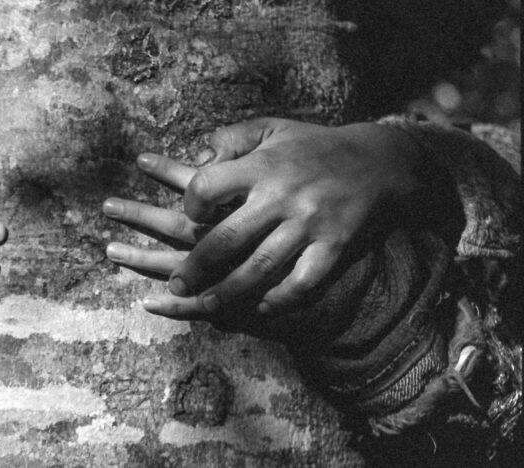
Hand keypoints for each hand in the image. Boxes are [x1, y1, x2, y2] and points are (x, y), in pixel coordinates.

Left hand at [104, 118, 422, 324]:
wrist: (382, 162)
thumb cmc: (315, 147)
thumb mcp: (274, 129)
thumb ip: (232, 138)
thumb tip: (196, 155)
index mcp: (262, 165)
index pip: (209, 186)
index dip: (192, 204)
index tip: (189, 217)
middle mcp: (283, 196)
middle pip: (227, 238)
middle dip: (196, 266)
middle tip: (176, 284)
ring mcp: (310, 225)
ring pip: (260, 268)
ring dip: (228, 292)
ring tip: (204, 306)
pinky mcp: (334, 248)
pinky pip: (303, 284)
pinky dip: (280, 300)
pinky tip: (261, 308)